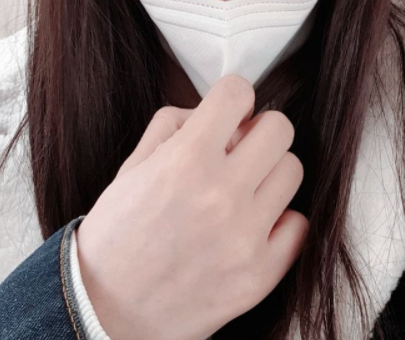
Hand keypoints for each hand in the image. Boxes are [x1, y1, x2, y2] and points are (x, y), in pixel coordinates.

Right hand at [75, 74, 309, 339]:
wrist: (105, 313)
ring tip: (243, 189)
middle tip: (240, 148)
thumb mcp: (134, 165)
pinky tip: (250, 225)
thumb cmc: (118, 234)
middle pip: (280, 128)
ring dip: (269, 173)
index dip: (232, 96)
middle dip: (258, 130)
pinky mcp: (260, 275)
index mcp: (186, 160)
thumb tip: (223, 112)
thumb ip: (177, 124)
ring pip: (292, 170)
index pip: (238, 92)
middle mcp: (221, 194)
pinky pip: (298, 223)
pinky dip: (278, 220)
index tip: (228, 110)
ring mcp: (245, 237)